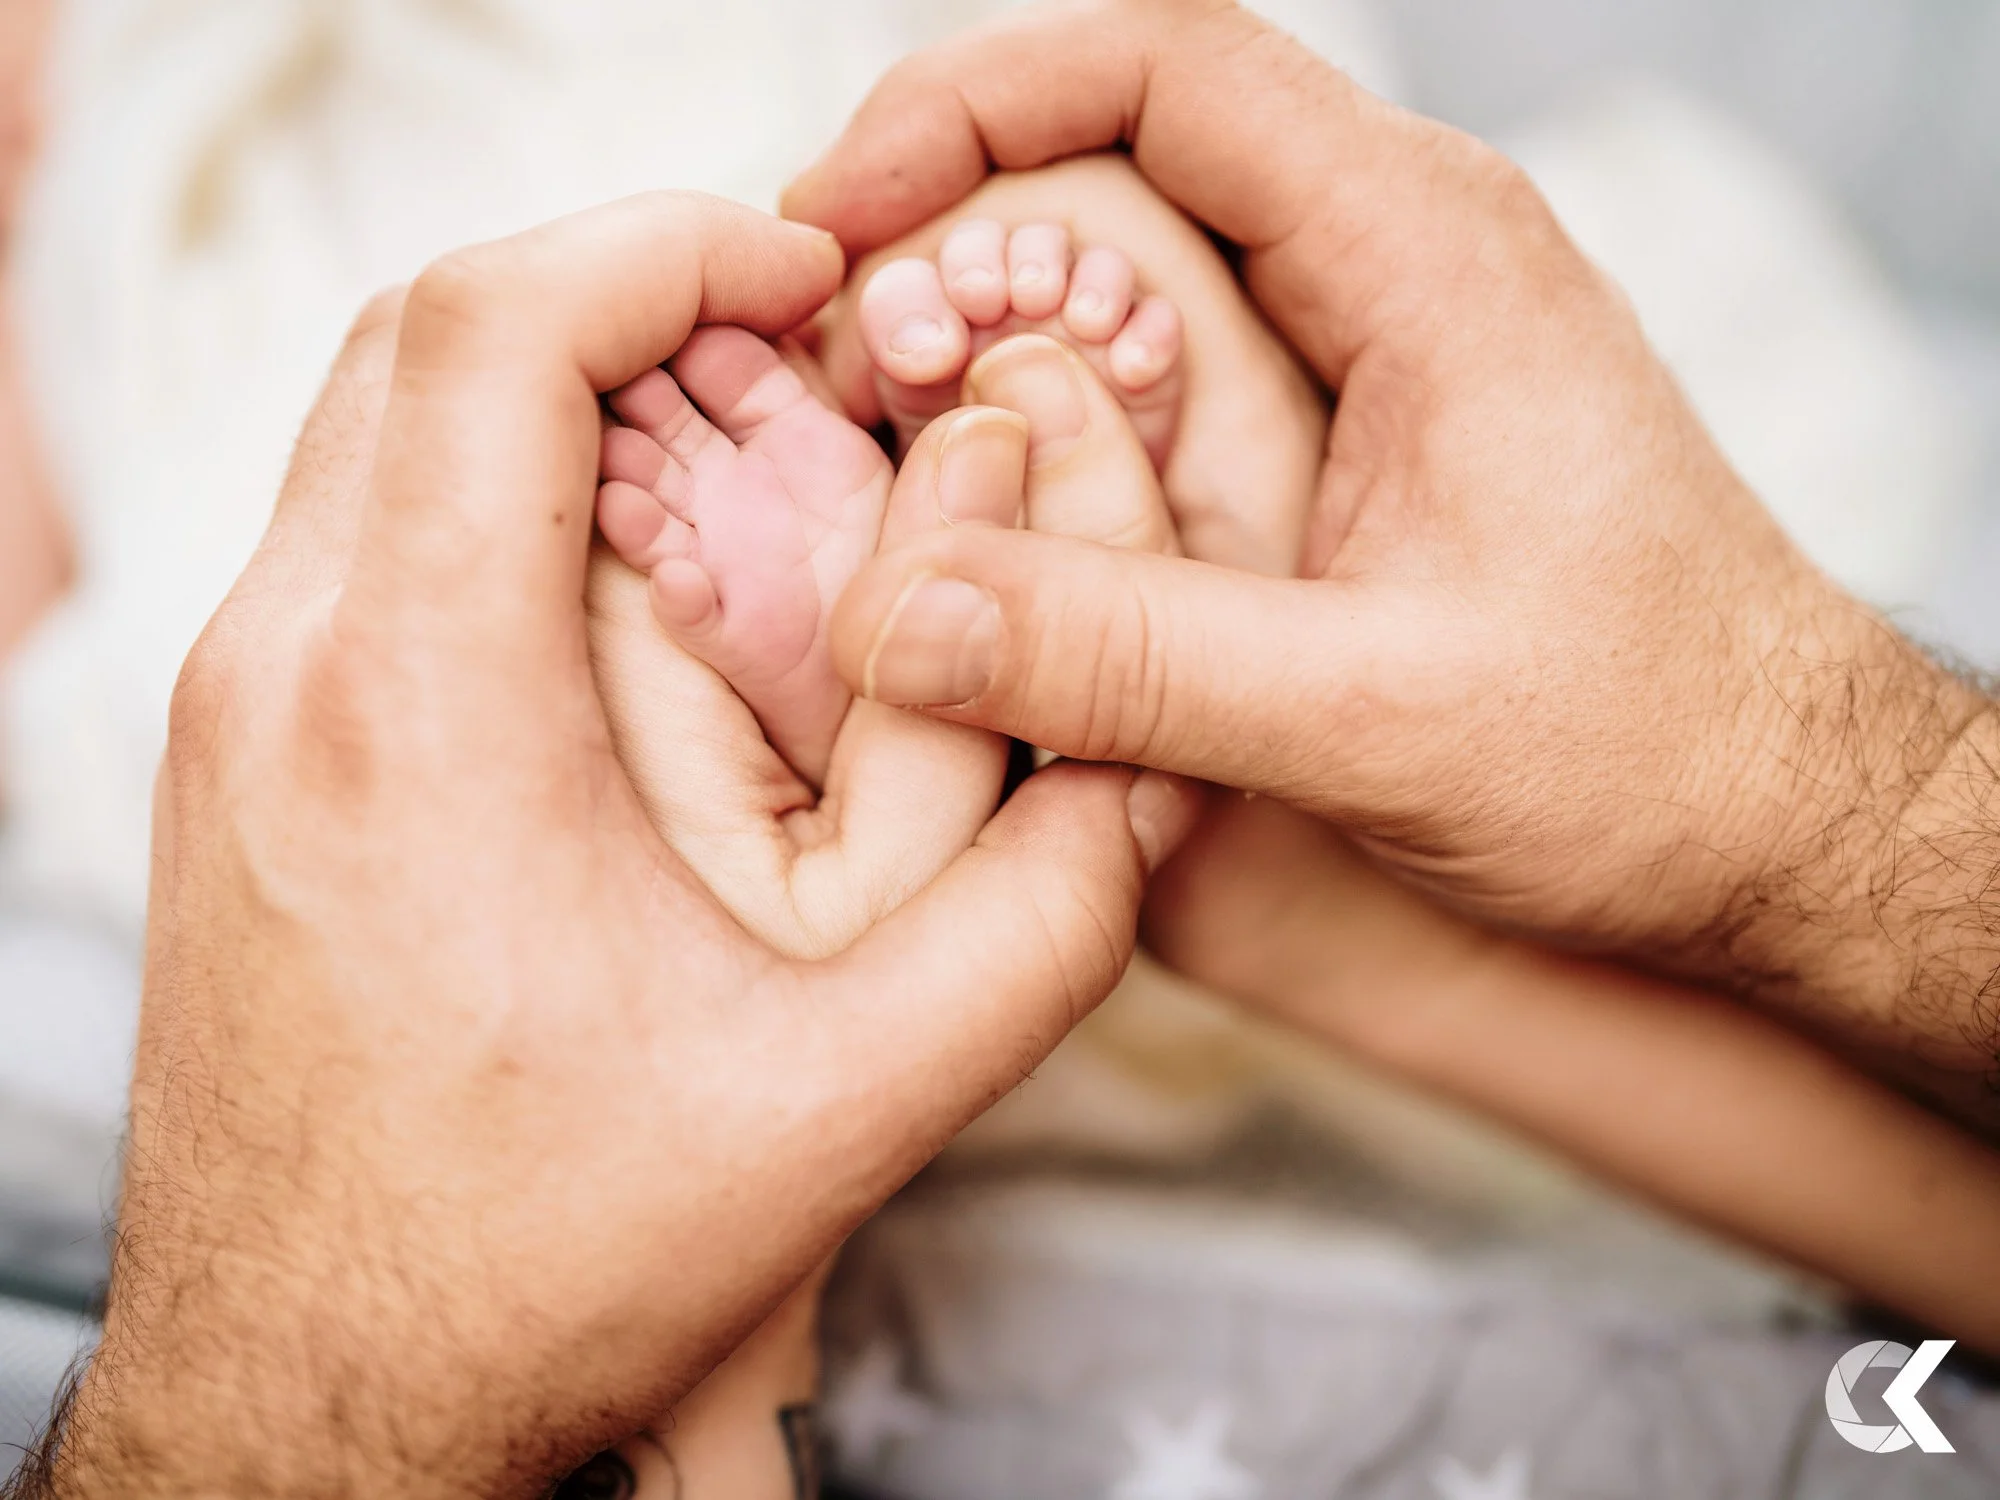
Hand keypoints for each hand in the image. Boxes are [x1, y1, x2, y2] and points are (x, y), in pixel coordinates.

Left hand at [36, 194, 1193, 1499]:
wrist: (308, 1400)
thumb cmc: (527, 1269)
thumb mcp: (840, 1111)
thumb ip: (1037, 929)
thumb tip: (1148, 770)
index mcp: (417, 712)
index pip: (487, 336)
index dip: (655, 246)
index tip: (789, 264)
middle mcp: (284, 680)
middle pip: (414, 343)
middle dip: (611, 294)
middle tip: (773, 341)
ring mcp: (234, 724)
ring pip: (370, 432)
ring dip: (545, 391)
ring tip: (710, 443)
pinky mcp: (237, 772)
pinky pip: (349, 537)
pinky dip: (485, 489)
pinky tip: (608, 588)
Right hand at [788, 0, 1999, 1075]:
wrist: (1780, 821)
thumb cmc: (1651, 751)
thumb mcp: (1382, 716)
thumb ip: (1141, 661)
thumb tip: (897, 613)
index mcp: (1425, 257)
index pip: (1167, 71)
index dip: (972, 104)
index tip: (835, 208)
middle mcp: (1397, 262)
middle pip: (1124, 155)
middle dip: (951, 233)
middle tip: (834, 368)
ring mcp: (1375, 344)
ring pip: (1136, 269)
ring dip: (995, 336)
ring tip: (883, 439)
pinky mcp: (1354, 433)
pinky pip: (1170, 374)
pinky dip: (1059, 417)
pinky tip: (998, 507)